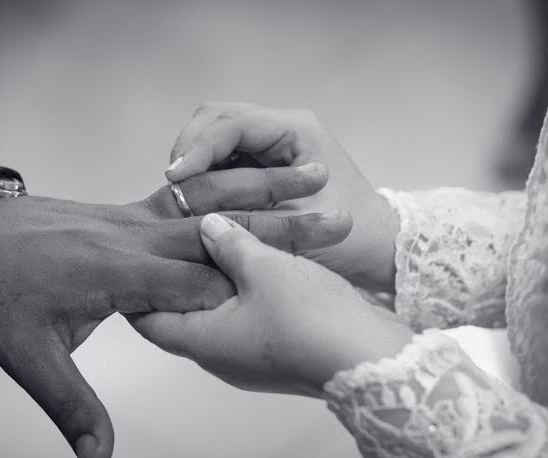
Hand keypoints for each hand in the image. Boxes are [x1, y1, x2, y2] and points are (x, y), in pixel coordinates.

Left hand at [0, 175, 351, 457]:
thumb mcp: (25, 357)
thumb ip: (71, 406)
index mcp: (117, 272)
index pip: (199, 280)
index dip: (254, 285)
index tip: (311, 290)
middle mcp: (134, 236)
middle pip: (223, 231)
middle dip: (284, 225)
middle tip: (339, 218)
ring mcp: (132, 216)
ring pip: (213, 200)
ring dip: (267, 189)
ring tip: (317, 175)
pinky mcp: (128, 208)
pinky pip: (190, 193)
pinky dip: (231, 182)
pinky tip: (262, 175)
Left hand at [130, 214, 412, 397]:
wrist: (373, 362)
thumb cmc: (312, 321)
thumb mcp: (264, 268)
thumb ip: (230, 242)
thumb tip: (207, 225)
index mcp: (201, 340)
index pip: (145, 316)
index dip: (138, 284)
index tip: (136, 252)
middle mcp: (217, 355)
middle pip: (180, 313)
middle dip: (178, 276)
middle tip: (170, 237)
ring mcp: (249, 358)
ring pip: (217, 314)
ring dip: (217, 280)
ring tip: (216, 242)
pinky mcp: (278, 354)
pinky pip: (247, 319)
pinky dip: (244, 292)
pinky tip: (257, 263)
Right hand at [165, 102, 399, 290]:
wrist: (377, 249)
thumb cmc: (347, 241)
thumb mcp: (291, 231)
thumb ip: (243, 216)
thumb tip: (191, 215)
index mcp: (295, 130)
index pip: (230, 123)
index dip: (197, 149)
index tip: (175, 178)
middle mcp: (282, 126)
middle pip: (216, 119)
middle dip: (189, 149)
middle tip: (171, 186)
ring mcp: (273, 140)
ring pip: (215, 133)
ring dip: (194, 160)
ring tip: (179, 194)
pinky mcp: (265, 159)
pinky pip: (224, 155)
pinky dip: (206, 172)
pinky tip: (194, 199)